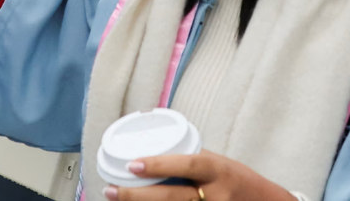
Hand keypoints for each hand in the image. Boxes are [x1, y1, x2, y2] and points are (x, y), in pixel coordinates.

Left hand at [102, 149, 293, 200]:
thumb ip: (192, 162)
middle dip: (136, 196)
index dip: (160, 165)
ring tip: (116, 199)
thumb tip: (155, 154)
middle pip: (171, 198)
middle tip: (111, 190)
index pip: (187, 165)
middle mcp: (216, 196)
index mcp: (218, 171)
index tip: (133, 164)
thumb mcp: (219, 164)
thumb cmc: (238, 181)